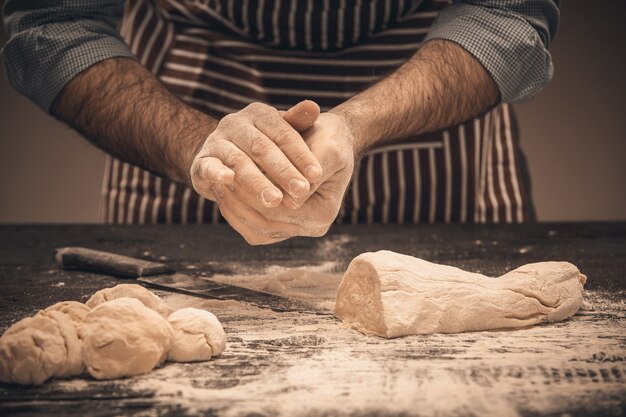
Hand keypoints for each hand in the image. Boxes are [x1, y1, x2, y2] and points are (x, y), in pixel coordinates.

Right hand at [190, 100, 322, 207]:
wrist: (221, 154)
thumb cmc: (265, 145)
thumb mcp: (284, 133)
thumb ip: (299, 124)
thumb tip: (313, 107)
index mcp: (259, 114)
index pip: (283, 133)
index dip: (300, 154)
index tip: (317, 175)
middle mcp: (235, 123)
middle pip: (262, 148)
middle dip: (283, 171)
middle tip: (302, 191)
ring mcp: (217, 141)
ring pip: (238, 161)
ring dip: (257, 182)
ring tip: (275, 200)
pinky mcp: (201, 161)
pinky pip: (208, 166)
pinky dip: (216, 172)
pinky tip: (228, 180)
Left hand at [213, 112, 355, 244]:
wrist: (329, 142)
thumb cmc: (329, 140)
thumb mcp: (329, 149)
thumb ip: (311, 171)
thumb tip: (293, 200)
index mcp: (324, 212)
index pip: (283, 208)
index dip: (258, 190)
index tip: (234, 171)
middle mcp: (311, 228)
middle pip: (268, 222)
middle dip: (242, 200)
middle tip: (220, 178)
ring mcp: (295, 230)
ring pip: (258, 229)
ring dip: (236, 207)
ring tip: (219, 183)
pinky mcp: (282, 226)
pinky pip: (254, 229)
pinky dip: (237, 213)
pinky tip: (225, 192)